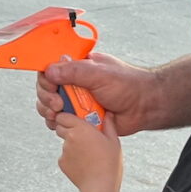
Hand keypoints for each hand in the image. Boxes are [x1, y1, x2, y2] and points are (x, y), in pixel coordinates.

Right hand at [36, 52, 154, 133]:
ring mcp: (76, 102)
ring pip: (49, 107)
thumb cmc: (128, 85)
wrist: (144, 107)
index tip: (50, 86)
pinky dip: (58, 123)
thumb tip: (50, 71)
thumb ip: (73, 71)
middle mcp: (74, 84)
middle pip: (46, 89)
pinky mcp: (80, 118)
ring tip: (61, 112)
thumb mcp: (99, 72)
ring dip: (50, 111)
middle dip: (47, 97)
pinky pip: (60, 122)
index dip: (46, 78)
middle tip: (58, 103)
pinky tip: (66, 123)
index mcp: (78, 67)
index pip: (50, 68)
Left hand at [55, 109, 122, 191]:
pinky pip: (65, 156)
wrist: (99, 187)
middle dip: (68, 129)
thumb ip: (109, 125)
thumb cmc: (109, 163)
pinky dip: (71, 158)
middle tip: (82, 135)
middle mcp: (69, 137)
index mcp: (81, 128)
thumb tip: (108, 114)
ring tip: (88, 154)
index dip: (68, 117)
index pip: (64, 116)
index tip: (76, 120)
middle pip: (60, 127)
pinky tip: (84, 164)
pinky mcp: (62, 163)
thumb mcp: (113, 142)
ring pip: (64, 143)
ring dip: (72, 144)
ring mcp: (64, 151)